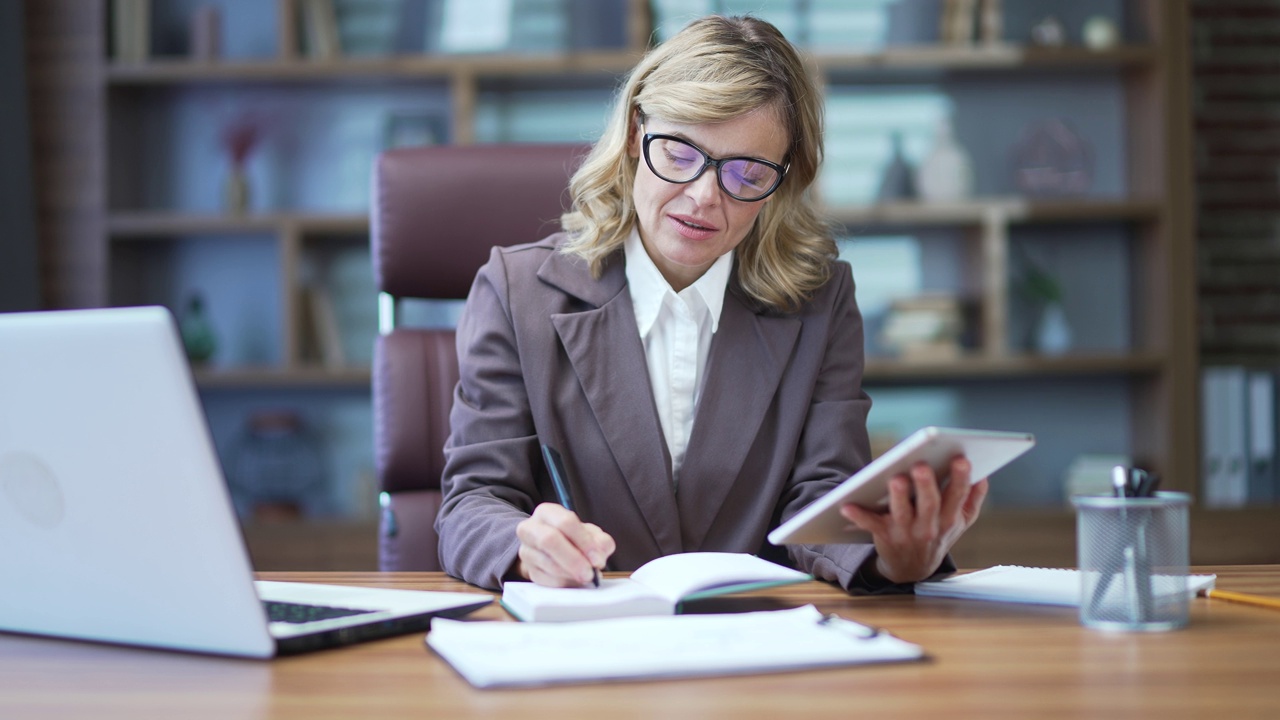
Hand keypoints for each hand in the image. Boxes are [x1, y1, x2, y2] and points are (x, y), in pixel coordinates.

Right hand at [513, 503, 614, 586]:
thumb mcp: (589, 533)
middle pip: (550, 540)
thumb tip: (601, 552)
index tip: (597, 559)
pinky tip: (573, 580)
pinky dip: (563, 583)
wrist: (551, 551)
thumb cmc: (572, 538)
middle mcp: (531, 528)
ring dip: (571, 574)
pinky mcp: (528, 570)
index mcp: (547, 512)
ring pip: (548, 563)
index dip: (584, 541)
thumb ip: (600, 541)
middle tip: (590, 574)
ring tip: (585, 577)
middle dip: (574, 559)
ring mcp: (526, 550)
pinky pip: (546, 580)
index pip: (565, 522)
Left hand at [838, 457, 987, 583]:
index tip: (961, 459)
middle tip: (921, 466)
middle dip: (926, 485)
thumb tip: (982, 476)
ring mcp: (906, 533)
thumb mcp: (959, 521)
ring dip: (898, 497)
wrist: (912, 568)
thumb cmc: (937, 533)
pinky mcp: (884, 536)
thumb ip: (972, 499)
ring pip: (902, 513)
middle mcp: (930, 527)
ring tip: (895, 479)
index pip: (957, 496)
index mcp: (949, 518)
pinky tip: (846, 506)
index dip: (961, 478)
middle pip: (930, 504)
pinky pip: (870, 525)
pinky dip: (858, 516)